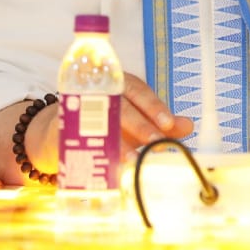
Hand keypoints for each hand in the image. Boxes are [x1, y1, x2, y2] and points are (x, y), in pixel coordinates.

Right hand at [24, 73, 193, 171]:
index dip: (154, 107)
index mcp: (119, 84)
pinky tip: (106, 166)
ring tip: (134, 161)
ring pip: (100, 123)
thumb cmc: (107, 124)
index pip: (139, 91)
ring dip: (118, 143)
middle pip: (121, 105)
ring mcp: (78, 106)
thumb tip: (189, 125)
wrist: (61, 133)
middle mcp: (98, 90)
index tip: (169, 125)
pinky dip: (93, 152)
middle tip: (156, 143)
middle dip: (140, 126)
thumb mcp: (137, 122)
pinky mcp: (60, 126)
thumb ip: (163, 123)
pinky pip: (78, 138)